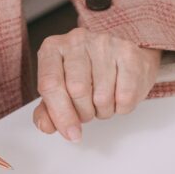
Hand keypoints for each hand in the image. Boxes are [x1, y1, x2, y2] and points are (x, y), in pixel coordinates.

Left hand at [33, 28, 161, 140]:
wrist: (124, 60)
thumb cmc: (89, 75)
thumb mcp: (62, 90)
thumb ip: (49, 110)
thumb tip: (46, 126)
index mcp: (53, 49)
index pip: (50, 84)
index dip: (60, 114)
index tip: (70, 133)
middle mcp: (77, 40)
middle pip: (77, 91)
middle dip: (84, 113)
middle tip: (88, 111)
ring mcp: (104, 44)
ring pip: (102, 97)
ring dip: (103, 111)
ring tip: (103, 101)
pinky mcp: (129, 53)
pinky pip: (124, 96)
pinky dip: (121, 107)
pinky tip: (118, 95)